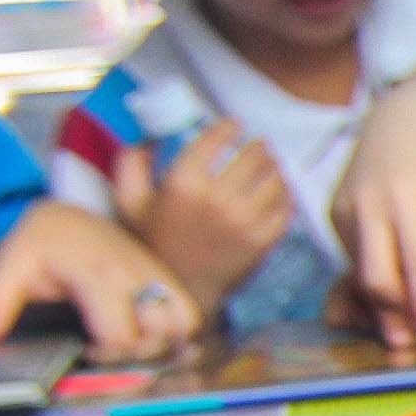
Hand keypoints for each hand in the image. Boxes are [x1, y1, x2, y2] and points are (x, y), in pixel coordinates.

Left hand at [0, 200, 202, 360]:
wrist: (66, 215)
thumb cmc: (39, 244)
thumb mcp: (9, 267)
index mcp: (95, 273)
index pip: (120, 335)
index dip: (106, 355)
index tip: (88, 350)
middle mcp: (132, 272)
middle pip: (155, 334)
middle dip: (135, 352)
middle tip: (108, 346)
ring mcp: (154, 272)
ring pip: (181, 323)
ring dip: (162, 341)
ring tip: (132, 339)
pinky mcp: (165, 274)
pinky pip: (190, 312)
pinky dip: (177, 328)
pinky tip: (151, 331)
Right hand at [113, 120, 289, 312]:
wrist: (179, 291)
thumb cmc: (153, 244)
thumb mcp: (128, 203)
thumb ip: (130, 166)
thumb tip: (147, 141)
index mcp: (183, 184)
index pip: (214, 141)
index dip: (228, 128)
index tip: (235, 124)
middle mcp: (216, 199)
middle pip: (252, 157)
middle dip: (258, 147)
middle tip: (260, 146)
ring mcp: (243, 221)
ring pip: (274, 180)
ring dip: (276, 169)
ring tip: (273, 166)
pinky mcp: (261, 241)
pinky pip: (285, 209)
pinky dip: (286, 197)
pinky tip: (281, 193)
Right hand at [332, 89, 415, 340]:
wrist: (394, 123)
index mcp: (404, 197)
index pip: (414, 261)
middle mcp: (366, 204)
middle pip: (375, 275)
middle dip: (392, 314)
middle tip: (407, 341)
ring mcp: (342, 209)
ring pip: (360, 271)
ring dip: (381, 300)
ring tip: (400, 322)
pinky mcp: (331, 213)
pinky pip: (352, 256)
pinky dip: (370, 275)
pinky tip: (388, 288)